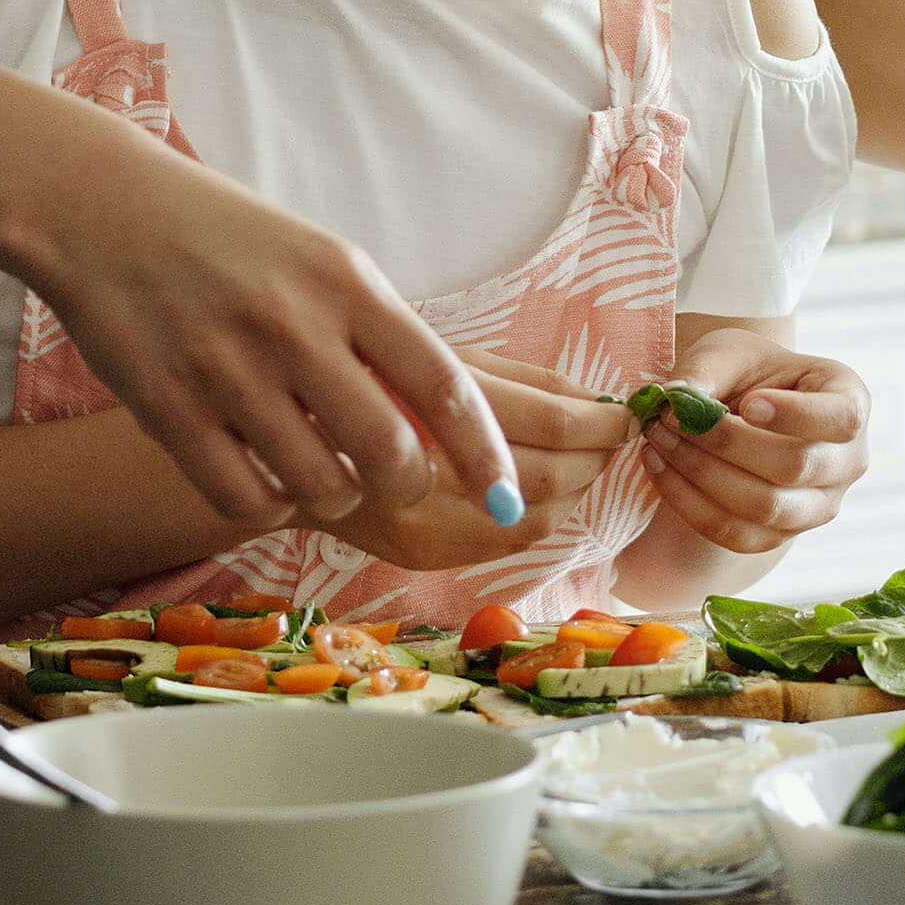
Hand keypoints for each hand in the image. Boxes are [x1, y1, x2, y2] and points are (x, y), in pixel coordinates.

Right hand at [17, 117, 518, 535]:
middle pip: (390, 452)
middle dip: (408, 484)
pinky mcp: (167, 409)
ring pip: (320, 485)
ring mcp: (227, 370)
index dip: (486, 452)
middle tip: (397, 480)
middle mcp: (294, 326)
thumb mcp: (320, 262)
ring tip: (319, 467)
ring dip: (332, 493)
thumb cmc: (230, 240)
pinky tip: (261, 473)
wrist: (105, 211)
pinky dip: (266, 503)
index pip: (444, 383)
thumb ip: (377, 336)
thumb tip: (446, 430)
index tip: (508, 495)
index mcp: (347, 281)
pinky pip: (244, 498)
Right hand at [335, 351, 632, 576]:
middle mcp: (420, 464)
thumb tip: (593, 402)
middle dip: (595, 458)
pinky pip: (502, 545)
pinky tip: (543, 491)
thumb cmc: (369, 373)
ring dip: (574, 491)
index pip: (547, 420)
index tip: (625, 411)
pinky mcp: (413, 553)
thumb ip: (520, 381)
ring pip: (533, 520)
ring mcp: (416, 521)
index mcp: (430, 394)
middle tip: (613, 435)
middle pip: (547, 476)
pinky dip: (540, 517)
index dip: (599, 421)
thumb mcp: (443, 351)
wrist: (279, 434)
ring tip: (584, 460)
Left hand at [638, 326, 871, 564]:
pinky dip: (690, 504)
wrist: (741, 408)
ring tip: (658, 440)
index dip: (796, 415)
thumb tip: (674, 400)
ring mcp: (819, 506)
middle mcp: (848, 461)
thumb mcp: (729, 352)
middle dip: (726, 444)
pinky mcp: (781, 536)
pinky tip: (659, 468)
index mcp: (850, 401)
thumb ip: (705, 369)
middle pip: (796, 466)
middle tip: (672, 418)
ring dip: (701, 475)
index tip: (747, 404)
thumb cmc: (748, 372)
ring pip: (766, 507)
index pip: (841, 418)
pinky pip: (736, 534)